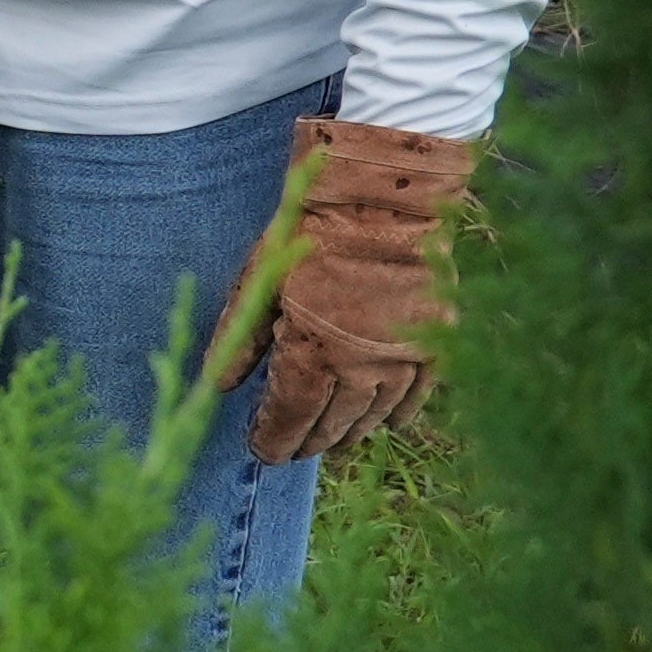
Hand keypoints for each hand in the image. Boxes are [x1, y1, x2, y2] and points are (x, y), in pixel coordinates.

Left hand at [236, 116, 479, 463]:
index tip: (260, 452)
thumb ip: (239, 339)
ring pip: (373, 415)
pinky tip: (384, 424)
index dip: (273, 439)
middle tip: (291, 450)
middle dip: (308, 441)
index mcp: (312, 356)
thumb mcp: (259, 282)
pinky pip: (417, 397)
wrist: (385, 200)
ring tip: (330, 442)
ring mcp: (404, 360)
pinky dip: (398, 415)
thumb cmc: (311, 235)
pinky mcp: (435, 345)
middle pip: (332, 423)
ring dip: (349, 433)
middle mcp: (361, 369)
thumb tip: (217, 385)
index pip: (290, 417)